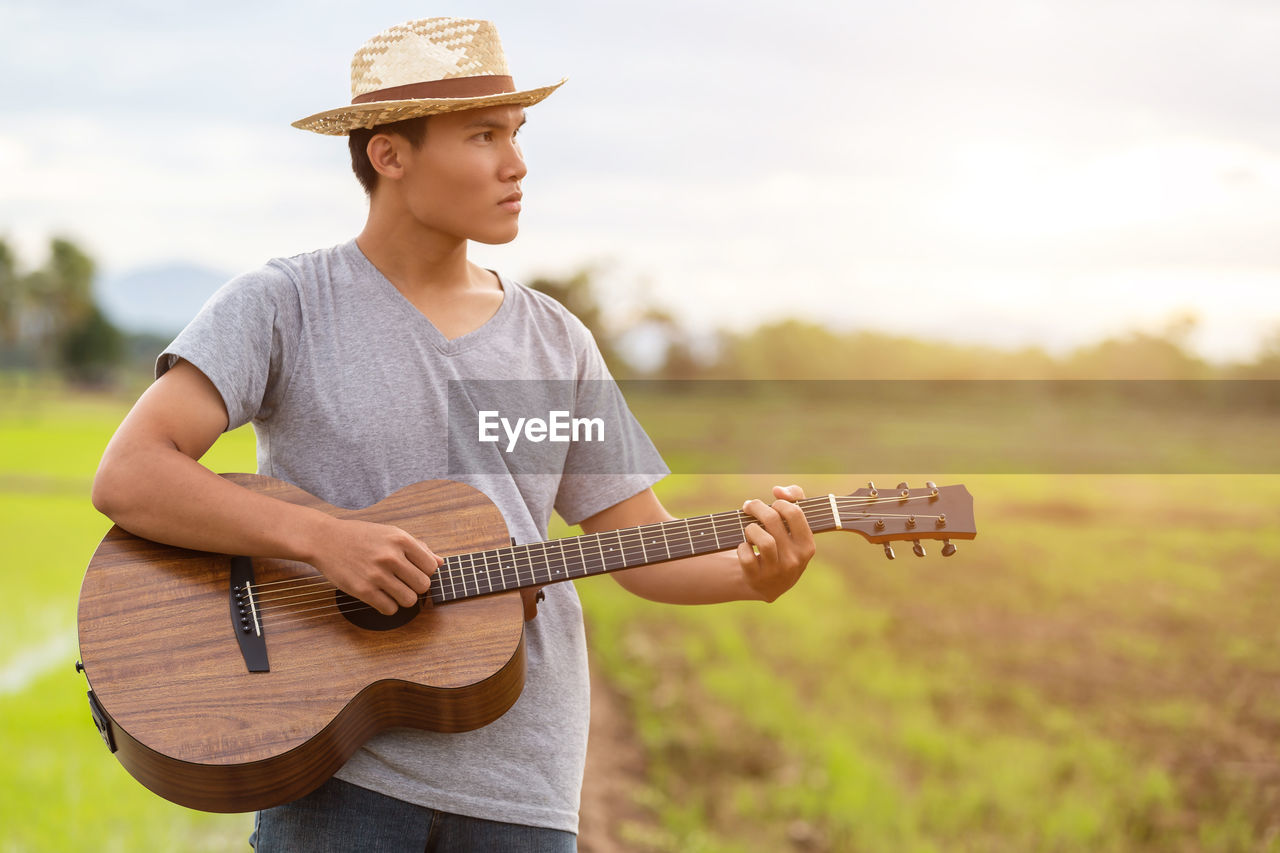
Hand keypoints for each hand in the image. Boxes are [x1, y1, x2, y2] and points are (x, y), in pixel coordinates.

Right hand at [310, 517, 442, 615]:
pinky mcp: (363, 590)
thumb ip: (418, 547)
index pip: (431, 566)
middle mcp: (390, 556)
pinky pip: (389, 609)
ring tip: (393, 591)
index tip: (413, 571)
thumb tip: (441, 562)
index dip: (424, 571)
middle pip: (423, 585)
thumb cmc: (361, 536)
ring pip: (409, 600)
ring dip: (404, 599)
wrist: (325, 540)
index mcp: (400, 539)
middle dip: (416, 587)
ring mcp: (376, 574)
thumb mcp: (391, 533)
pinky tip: (381, 597)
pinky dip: (388, 606)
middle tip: (404, 582)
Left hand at [737, 485, 815, 601]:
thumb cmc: (782, 547)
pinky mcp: (756, 578)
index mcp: (807, 546)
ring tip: (749, 529)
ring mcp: (776, 571)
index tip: (772, 504)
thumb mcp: (794, 529)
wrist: (768, 585)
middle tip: (749, 507)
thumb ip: (795, 500)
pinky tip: (744, 547)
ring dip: (750, 528)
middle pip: (772, 520)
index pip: (795, 513)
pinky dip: (741, 547)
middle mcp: (795, 560)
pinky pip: (746, 555)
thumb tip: (778, 490)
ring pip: (762, 539)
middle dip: (757, 507)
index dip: (780, 502)